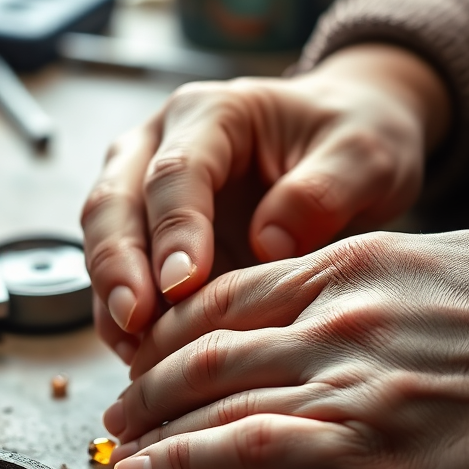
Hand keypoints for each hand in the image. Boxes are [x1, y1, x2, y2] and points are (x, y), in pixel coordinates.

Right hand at [81, 45, 449, 363]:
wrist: (344, 148)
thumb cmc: (352, 141)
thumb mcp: (365, 155)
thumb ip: (323, 190)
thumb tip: (269, 244)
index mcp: (213, 114)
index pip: (176, 171)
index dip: (174, 229)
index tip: (182, 284)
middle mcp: (161, 143)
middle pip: (115, 200)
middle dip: (117, 263)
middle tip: (135, 320)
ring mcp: (144, 187)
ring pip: (104, 236)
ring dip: (111, 294)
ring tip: (136, 352)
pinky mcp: (147, 232)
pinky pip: (119, 272)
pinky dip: (122, 314)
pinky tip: (140, 354)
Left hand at [103, 229, 468, 468]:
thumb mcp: (452, 263)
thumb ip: (375, 281)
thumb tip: (329, 300)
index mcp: (354, 265)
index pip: (228, 295)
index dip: (172, 330)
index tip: (145, 354)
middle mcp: (337, 317)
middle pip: (204, 348)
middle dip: (147, 383)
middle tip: (118, 409)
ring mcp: (350, 383)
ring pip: (211, 400)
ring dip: (151, 429)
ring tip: (119, 452)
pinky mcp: (372, 455)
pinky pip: (247, 454)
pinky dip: (183, 467)